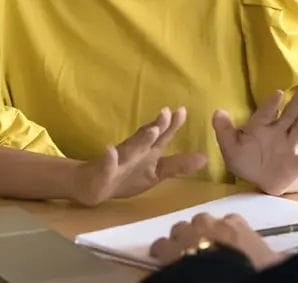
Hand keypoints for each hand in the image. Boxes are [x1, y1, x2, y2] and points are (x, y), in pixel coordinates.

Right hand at [70, 107, 206, 206]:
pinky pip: (106, 165)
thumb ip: (178, 165)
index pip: (162, 136)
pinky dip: (109, 158)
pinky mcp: (102, 171)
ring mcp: (117, 160)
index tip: (182, 110)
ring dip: (140, 139)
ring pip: (129, 149)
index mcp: (147, 151)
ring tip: (151, 130)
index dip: (172, 125)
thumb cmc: (127, 175)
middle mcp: (134, 151)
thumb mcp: (155, 173)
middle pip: (146, 137)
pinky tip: (110, 150)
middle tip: (166, 112)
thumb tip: (205, 158)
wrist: (92, 185)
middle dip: (157, 126)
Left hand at [149, 212, 282, 269]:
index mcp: (236, 225)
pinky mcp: (169, 250)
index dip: (227, 233)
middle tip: (202, 249)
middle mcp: (210, 223)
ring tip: (179, 255)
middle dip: (200, 233)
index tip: (228, 244)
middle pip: (201, 222)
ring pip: (178, 230)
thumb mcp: (273, 262)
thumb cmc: (254, 268)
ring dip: (179, 241)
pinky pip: (160, 247)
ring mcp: (188, 235)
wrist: (230, 276)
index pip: (231, 221)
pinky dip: (161, 253)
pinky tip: (161, 262)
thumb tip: (289, 257)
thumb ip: (279, 256)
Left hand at [213, 81, 297, 195]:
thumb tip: (217, 112)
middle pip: (290, 114)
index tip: (278, 93)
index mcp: (260, 127)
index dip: (272, 104)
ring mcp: (289, 147)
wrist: (259, 181)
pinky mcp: (296, 164)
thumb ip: (224, 130)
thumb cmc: (245, 159)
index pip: (267, 113)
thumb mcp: (230, 147)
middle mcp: (278, 133)